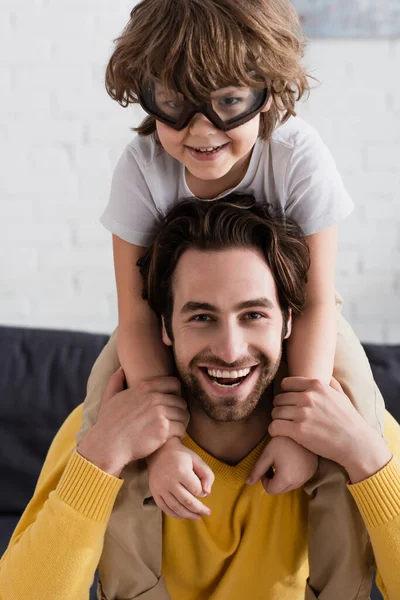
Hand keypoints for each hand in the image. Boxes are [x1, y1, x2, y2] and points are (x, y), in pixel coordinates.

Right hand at [77, 369, 188, 477]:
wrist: (107, 446)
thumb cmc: (108, 424)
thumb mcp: (109, 397)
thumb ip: (116, 380)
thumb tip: (121, 368)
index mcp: (145, 387)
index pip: (174, 384)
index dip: (176, 394)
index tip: (172, 404)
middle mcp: (154, 397)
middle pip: (181, 401)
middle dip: (179, 411)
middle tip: (174, 420)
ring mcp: (159, 413)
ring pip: (184, 415)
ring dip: (181, 423)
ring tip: (175, 430)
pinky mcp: (163, 429)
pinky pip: (181, 429)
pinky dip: (179, 434)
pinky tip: (172, 438)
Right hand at [147, 438, 213, 519]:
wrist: (159, 451)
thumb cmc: (181, 456)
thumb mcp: (196, 460)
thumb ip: (206, 474)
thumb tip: (207, 493)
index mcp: (181, 471)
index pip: (196, 489)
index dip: (203, 493)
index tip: (204, 491)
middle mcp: (169, 481)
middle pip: (187, 501)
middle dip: (199, 509)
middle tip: (207, 513)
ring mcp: (160, 488)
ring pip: (176, 508)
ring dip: (189, 515)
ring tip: (198, 517)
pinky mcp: (155, 493)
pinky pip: (165, 508)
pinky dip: (175, 515)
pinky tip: (184, 516)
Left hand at [247, 436, 317, 493]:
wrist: (302, 430)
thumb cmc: (282, 441)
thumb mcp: (267, 454)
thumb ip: (257, 470)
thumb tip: (248, 483)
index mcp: (286, 479)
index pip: (270, 490)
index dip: (264, 480)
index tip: (267, 466)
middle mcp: (298, 482)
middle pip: (280, 490)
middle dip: (273, 480)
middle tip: (272, 464)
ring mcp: (306, 478)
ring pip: (289, 486)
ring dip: (282, 479)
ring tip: (281, 462)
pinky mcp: (311, 473)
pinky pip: (297, 480)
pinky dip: (291, 476)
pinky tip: (290, 461)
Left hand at [269, 377, 391, 481]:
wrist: (356, 443)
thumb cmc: (349, 420)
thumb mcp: (341, 395)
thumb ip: (330, 383)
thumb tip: (325, 374)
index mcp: (316, 385)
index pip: (286, 383)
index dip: (285, 393)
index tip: (288, 403)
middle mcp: (308, 396)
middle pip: (279, 399)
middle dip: (281, 408)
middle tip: (287, 417)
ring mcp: (302, 413)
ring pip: (275, 412)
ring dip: (278, 420)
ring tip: (284, 426)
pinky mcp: (298, 430)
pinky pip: (274, 426)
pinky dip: (274, 431)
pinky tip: (280, 434)